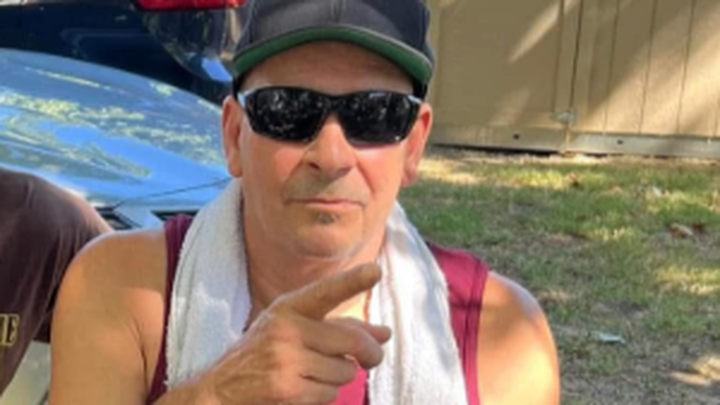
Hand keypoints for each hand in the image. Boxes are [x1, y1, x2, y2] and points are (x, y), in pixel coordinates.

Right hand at [196, 264, 389, 404]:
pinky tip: (302, 389)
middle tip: (371, 359)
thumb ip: (340, 329)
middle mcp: (285, 329)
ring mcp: (285, 360)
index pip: (325, 292)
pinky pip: (330, 394)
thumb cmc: (265, 355)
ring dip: (338, 378)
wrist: (219, 390)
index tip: (375, 271)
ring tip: (311, 373)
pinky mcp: (287, 389)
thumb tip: (385, 334)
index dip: (352, 281)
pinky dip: (324, 396)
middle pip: (353, 341)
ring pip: (345, 371)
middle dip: (370, 353)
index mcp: (288, 307)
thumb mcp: (295, 330)